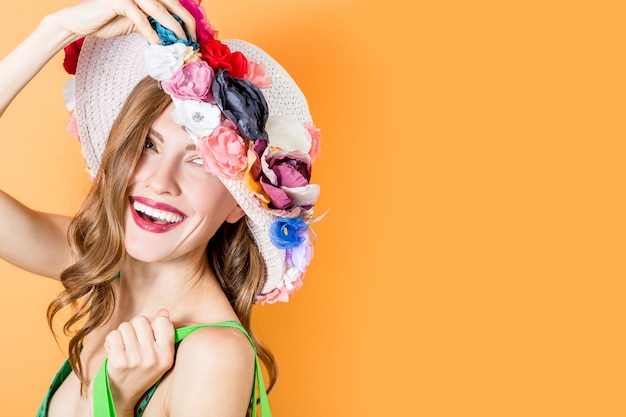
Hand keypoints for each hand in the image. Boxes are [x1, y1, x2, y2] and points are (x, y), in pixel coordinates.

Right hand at [50, 0, 195, 44]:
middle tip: (192, 42)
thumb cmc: (109, 21)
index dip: (186, 19)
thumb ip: (155, 24)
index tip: (194, 38)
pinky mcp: (119, 1)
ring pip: (159, 10)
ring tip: (180, 43)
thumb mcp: (138, 23)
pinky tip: (157, 44)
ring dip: (172, 28)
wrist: (81, 22)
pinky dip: (151, 32)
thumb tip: (175, 36)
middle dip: (185, 23)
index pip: (174, 3)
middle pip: (171, 4)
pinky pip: (140, 18)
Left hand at [104, 309, 174, 413]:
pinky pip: (113, 335)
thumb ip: (164, 332)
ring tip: (124, 347)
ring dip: (122, 334)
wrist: (124, 394)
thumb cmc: (142, 370)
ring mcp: (135, 360)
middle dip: (135, 327)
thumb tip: (163, 312)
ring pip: (125, 326)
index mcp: (167, 355)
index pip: (162, 321)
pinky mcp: (118, 362)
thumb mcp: (160, 355)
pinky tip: (115, 351)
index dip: (153, 324)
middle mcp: (153, 358)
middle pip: (141, 320)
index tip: (149, 335)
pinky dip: (112, 340)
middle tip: (134, 341)